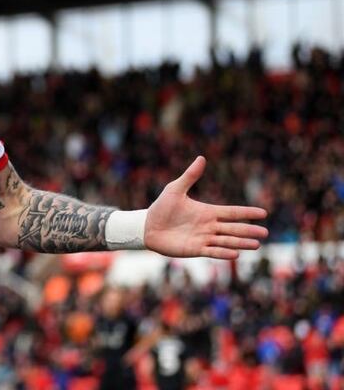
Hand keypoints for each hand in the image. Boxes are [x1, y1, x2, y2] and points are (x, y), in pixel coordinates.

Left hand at [145, 156, 267, 258]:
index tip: (264, 213)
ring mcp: (203, 238)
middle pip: (233, 228)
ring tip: (256, 245)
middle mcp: (208, 226)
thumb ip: (190, 176)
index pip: (232, 212)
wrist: (147, 226)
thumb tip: (201, 158)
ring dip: (241, 243)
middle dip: (248, 230)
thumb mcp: (175, 189)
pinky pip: (212, 251)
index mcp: (207, 212)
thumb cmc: (161, 208)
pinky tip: (235, 254)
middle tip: (265, 233)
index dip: (247, 213)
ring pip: (226, 241)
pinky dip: (223, 253)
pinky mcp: (195, 249)